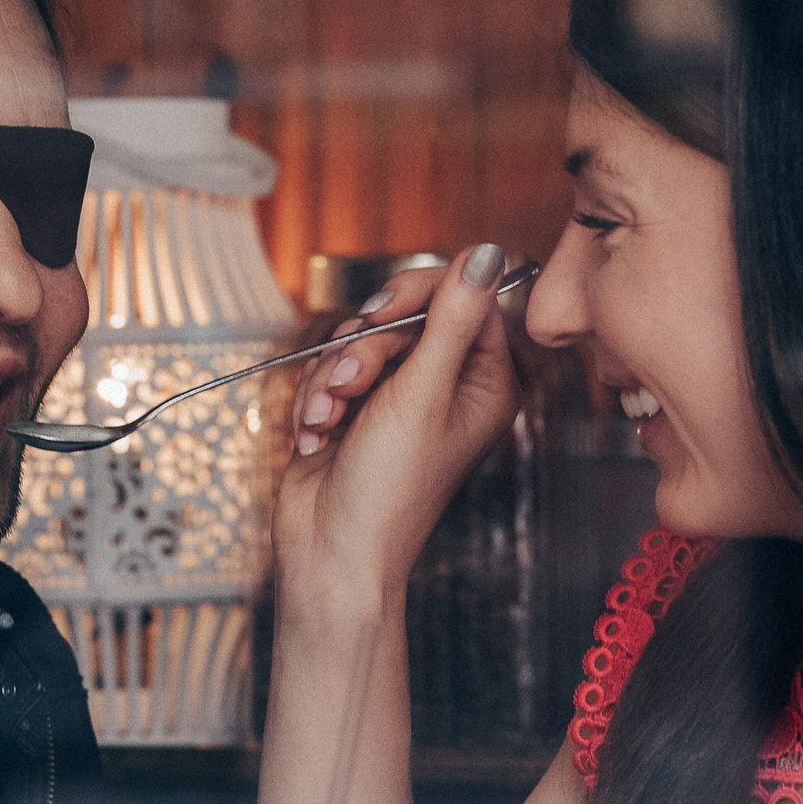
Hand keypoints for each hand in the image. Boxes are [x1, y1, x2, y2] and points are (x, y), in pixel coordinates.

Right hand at [274, 243, 520, 613]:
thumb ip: (452, 320)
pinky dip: (316, 398)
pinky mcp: (354, 409)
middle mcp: (444, 385)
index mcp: (484, 381)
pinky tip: (316, 433)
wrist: (330, 550)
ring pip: (357, 341)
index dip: (416, 296)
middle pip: (403, 315)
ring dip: (332, 377)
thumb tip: (487, 253)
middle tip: (354, 386)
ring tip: (330, 419)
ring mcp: (396, 397)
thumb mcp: (422, 396)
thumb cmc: (389, 491)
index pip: (463, 298)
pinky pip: (329, 369)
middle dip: (364, 348)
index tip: (381, 315)